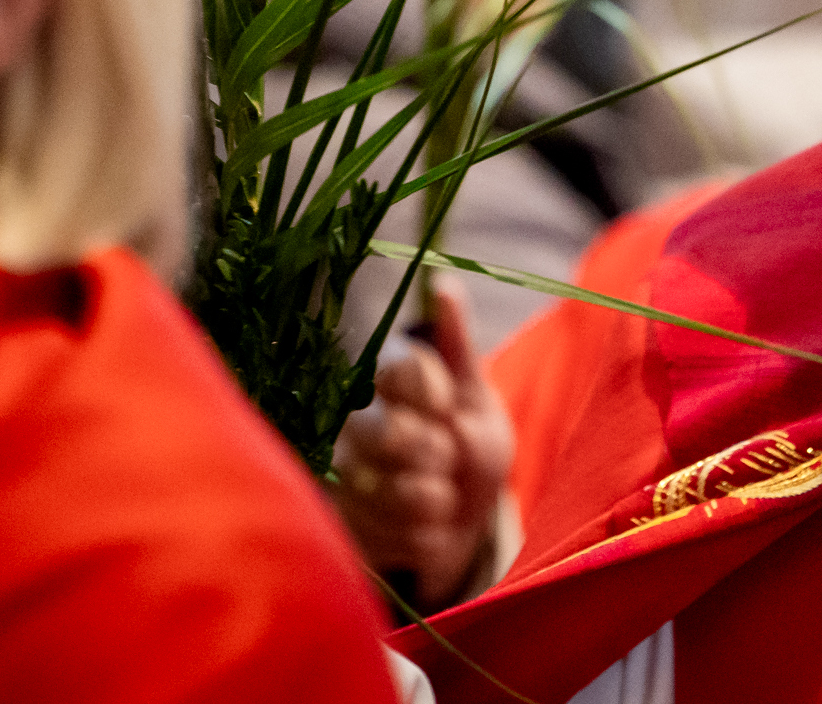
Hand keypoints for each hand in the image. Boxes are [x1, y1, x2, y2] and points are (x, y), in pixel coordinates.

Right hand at [333, 283, 515, 607]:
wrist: (468, 512)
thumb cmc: (471, 441)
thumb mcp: (476, 395)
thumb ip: (457, 347)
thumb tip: (443, 285)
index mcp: (387, 379)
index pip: (396, 369)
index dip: (429, 391)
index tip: (450, 406)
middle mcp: (355, 421)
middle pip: (386, 432)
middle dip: (433, 451)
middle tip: (448, 455)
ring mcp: (345, 475)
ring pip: (386, 490)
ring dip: (434, 499)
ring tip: (445, 493)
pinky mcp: (345, 524)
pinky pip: (388, 536)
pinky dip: (426, 536)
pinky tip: (431, 524)